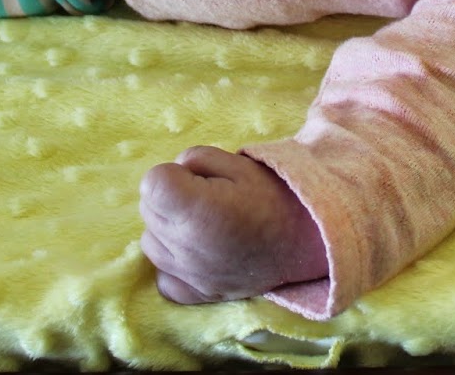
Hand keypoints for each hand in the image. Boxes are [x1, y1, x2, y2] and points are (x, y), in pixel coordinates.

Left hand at [138, 145, 327, 303]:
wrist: (305, 241)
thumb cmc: (273, 197)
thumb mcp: (238, 163)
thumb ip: (196, 159)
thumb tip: (173, 174)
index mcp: (197, 212)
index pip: (150, 183)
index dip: (170, 175)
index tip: (194, 179)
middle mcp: (186, 248)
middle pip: (148, 210)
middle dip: (169, 198)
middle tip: (206, 198)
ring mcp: (189, 276)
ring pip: (150, 241)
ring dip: (167, 230)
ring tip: (202, 225)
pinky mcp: (195, 295)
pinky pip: (162, 276)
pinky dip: (173, 264)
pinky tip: (198, 253)